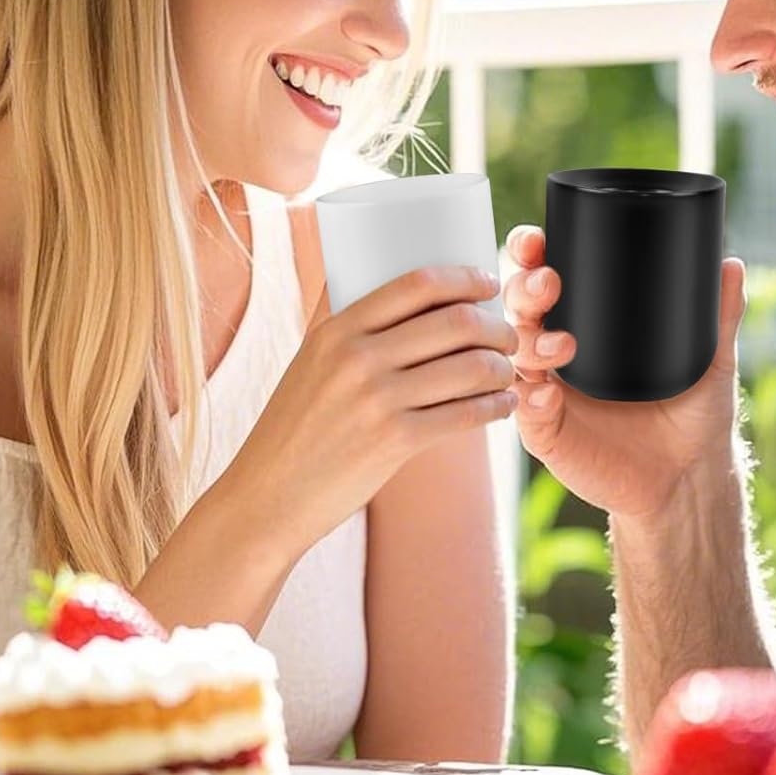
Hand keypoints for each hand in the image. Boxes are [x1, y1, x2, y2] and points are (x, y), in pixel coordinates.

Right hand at [226, 265, 518, 562]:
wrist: (267, 496)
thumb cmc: (296, 426)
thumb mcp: (310, 360)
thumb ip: (350, 326)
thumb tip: (403, 289)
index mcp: (337, 329)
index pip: (417, 284)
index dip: (465, 277)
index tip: (488, 282)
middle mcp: (357, 357)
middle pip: (455, 322)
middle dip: (495, 325)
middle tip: (509, 335)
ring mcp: (376, 400)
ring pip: (469, 366)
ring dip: (501, 367)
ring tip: (508, 371)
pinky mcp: (394, 441)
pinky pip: (465, 413)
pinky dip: (495, 406)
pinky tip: (503, 405)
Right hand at [505, 225, 746, 520]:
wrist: (689, 478)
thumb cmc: (691, 415)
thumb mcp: (711, 359)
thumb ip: (719, 314)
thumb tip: (731, 264)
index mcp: (586, 322)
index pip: (546, 277)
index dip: (531, 254)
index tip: (537, 241)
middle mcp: (558, 351)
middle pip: (521, 307)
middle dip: (524, 287)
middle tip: (549, 281)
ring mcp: (548, 390)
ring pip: (517, 353)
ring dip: (531, 341)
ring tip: (563, 344)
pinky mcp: (546, 432)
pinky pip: (524, 410)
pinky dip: (531, 397)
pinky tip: (549, 391)